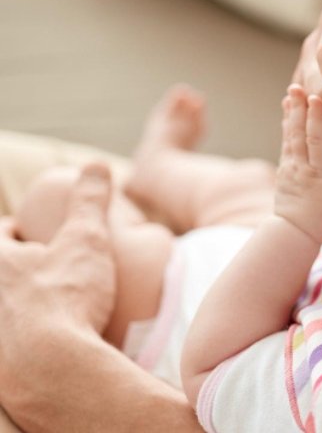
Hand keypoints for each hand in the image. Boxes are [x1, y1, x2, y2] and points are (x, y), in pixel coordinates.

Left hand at [0, 164, 116, 386]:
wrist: (52, 369)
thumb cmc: (65, 299)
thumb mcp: (87, 240)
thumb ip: (89, 200)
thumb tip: (97, 165)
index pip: (2, 232)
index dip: (22, 233)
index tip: (41, 242)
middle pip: (1, 273)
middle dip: (17, 272)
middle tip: (44, 277)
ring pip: (2, 308)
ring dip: (14, 307)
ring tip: (43, 313)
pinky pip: (6, 344)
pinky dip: (16, 340)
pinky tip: (41, 346)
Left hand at [274, 85, 321, 243]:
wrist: (292, 233)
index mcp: (320, 175)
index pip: (317, 143)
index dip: (316, 120)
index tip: (315, 99)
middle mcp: (303, 167)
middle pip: (300, 134)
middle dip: (299, 109)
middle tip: (297, 87)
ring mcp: (291, 165)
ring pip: (291, 134)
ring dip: (291, 111)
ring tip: (291, 90)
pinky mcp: (286, 165)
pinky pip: (287, 139)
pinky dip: (288, 121)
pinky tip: (288, 106)